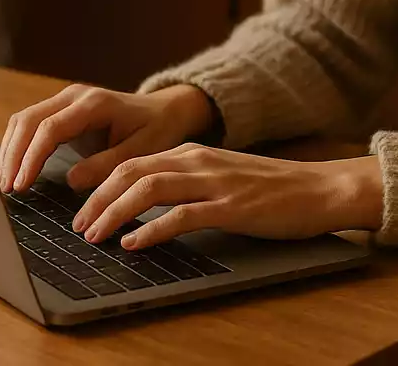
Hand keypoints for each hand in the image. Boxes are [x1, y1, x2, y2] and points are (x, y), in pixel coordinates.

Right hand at [0, 83, 215, 192]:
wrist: (164, 110)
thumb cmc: (156, 130)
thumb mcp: (142, 151)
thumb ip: (108, 164)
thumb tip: (72, 180)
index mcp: (95, 104)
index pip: (50, 128)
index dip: (31, 157)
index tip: (21, 185)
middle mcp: (75, 95)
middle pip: (29, 120)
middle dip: (13, 155)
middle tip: (6, 189)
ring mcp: (66, 99)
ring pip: (24, 120)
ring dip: (10, 150)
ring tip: (5, 183)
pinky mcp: (61, 109)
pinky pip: (30, 123)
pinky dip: (17, 145)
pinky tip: (13, 168)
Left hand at [69, 143, 384, 249]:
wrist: (321, 189)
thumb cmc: (273, 190)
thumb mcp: (222, 177)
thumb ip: (187, 184)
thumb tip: (146, 205)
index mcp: (193, 152)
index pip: (133, 161)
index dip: (100, 184)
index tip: (81, 207)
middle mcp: (198, 161)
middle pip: (132, 171)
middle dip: (97, 199)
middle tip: (76, 225)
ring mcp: (215, 182)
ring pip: (149, 189)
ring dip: (115, 213)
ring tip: (95, 236)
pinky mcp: (231, 207)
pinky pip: (181, 216)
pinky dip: (151, 229)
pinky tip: (134, 244)